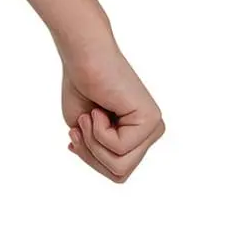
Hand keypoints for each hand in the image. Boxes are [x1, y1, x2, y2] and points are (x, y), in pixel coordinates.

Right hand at [59, 38, 163, 183]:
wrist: (82, 57)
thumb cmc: (80, 88)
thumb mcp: (85, 135)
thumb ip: (100, 155)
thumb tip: (111, 170)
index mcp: (138, 136)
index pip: (117, 172)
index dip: (90, 159)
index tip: (77, 132)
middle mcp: (152, 132)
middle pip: (119, 173)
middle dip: (91, 154)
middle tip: (82, 123)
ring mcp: (154, 127)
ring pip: (120, 166)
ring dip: (93, 143)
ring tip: (91, 115)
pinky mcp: (151, 120)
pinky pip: (119, 148)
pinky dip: (98, 131)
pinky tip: (99, 109)